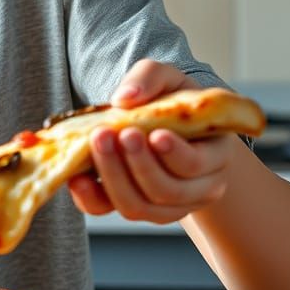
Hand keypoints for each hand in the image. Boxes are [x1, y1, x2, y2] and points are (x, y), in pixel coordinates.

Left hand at [67, 59, 237, 224]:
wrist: (164, 125)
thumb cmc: (172, 101)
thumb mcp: (168, 79)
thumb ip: (150, 78)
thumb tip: (124, 97)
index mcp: (213, 155)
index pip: (197, 165)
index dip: (175, 153)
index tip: (154, 133)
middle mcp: (196, 188)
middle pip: (167, 191)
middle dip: (137, 164)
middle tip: (114, 134)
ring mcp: (165, 206)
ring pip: (139, 207)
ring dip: (113, 177)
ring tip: (97, 143)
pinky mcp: (133, 207)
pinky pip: (109, 211)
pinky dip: (90, 197)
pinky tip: (76, 177)